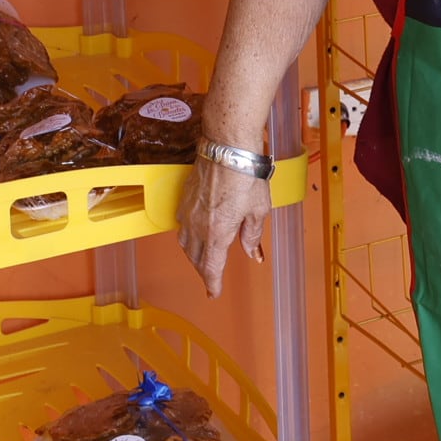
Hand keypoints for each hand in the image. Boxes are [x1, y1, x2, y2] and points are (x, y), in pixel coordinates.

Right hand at [176, 155, 269, 296]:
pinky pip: (182, 226)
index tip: (214, 293)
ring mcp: (189, 212)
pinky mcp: (185, 199)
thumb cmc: (246, 175)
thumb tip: (253, 253)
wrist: (227, 147)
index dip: (212, 284)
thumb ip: (252, 235)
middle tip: (212, 278)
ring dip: (194, 255)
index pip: (211, 268)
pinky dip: (188, 236)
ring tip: (203, 259)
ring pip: (186, 244)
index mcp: (218, 233)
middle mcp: (198, 226)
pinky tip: (195, 234)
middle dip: (204, 271)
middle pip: (196, 258)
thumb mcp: (258, 210)